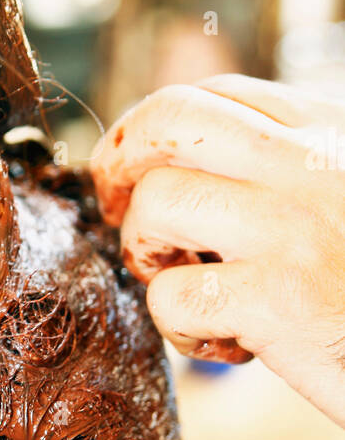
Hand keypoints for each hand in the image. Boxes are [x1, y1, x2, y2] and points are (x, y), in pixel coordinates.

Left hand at [90, 73, 344, 426]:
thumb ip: (293, 175)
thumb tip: (185, 172)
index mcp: (334, 131)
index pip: (214, 95)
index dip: (150, 131)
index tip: (135, 173)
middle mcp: (314, 163)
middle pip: (170, 119)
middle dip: (119, 162)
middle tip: (117, 210)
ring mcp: (296, 227)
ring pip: (158, 202)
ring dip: (149, 252)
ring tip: (187, 284)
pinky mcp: (282, 299)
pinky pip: (173, 293)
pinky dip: (180, 326)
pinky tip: (230, 344)